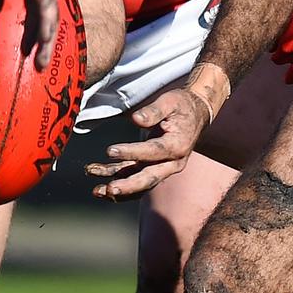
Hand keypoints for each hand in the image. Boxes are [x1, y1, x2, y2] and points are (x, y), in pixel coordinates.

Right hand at [0, 0, 58, 70]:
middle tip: (40, 66)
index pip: (42, 9)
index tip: (33, 52)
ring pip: (50, 13)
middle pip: (50, 16)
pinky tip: (42, 37)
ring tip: (41, 60)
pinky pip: (44, 0)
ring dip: (47, 39)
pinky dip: (44, 20)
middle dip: (46, 43)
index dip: (39, 31)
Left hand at [85, 89, 209, 199]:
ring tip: (97, 190)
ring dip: (119, 188)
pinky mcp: (154, 167)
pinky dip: (119, 180)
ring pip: (139, 183)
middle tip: (109, 188)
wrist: (196, 114)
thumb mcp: (170, 101)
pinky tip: (101, 181)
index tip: (110, 150)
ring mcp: (163, 168)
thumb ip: (154, 111)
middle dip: (128, 186)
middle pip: (148, 179)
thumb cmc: (182, 105)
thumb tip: (136, 119)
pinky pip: (135, 177)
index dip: (131, 152)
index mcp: (177, 146)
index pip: (152, 152)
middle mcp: (172, 163)